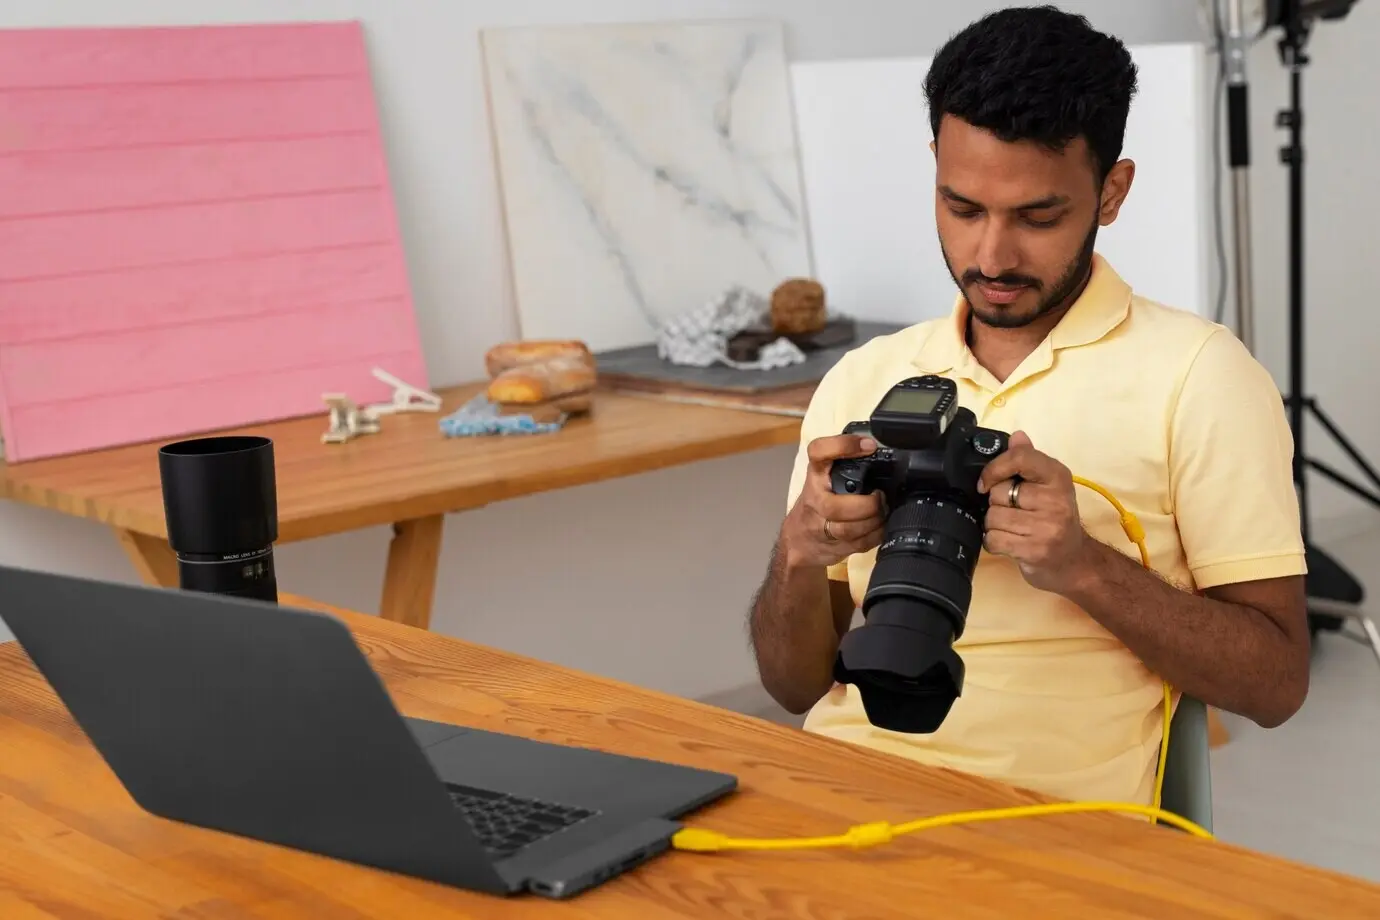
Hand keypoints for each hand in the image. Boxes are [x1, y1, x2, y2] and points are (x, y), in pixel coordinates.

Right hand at [782, 433, 885, 568]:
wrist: (798, 540)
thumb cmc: (816, 503)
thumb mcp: (824, 479)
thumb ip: (845, 467)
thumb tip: (880, 449)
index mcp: (815, 475)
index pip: (818, 453)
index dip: (842, 446)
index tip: (869, 445)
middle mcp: (814, 499)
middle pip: (834, 507)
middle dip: (866, 505)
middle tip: (880, 497)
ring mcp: (820, 526)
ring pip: (848, 530)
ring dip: (874, 522)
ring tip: (883, 512)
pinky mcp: (832, 546)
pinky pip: (859, 544)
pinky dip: (876, 535)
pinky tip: (880, 527)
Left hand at [978, 430, 1093, 593]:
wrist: (1076, 562)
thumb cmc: (1056, 520)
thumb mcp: (1048, 486)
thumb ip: (1029, 460)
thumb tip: (1016, 436)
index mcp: (1058, 477)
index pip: (1020, 458)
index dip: (995, 468)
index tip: (986, 481)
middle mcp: (1056, 500)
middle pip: (998, 493)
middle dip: (996, 503)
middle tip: (1013, 511)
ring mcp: (1047, 527)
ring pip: (992, 517)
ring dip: (994, 525)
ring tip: (1013, 528)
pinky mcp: (1035, 550)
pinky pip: (993, 539)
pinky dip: (994, 542)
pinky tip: (1010, 542)